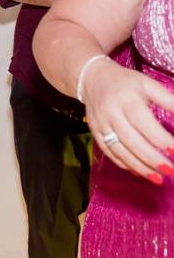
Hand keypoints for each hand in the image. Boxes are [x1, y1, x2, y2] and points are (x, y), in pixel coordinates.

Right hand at [82, 58, 173, 183]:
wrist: (92, 78)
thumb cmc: (126, 82)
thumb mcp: (148, 84)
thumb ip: (168, 100)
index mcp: (126, 99)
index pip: (143, 122)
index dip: (160, 139)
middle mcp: (110, 112)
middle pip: (131, 140)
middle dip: (151, 158)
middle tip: (170, 171)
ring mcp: (100, 123)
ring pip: (119, 149)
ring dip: (139, 166)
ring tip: (157, 178)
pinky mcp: (94, 131)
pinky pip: (108, 151)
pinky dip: (124, 164)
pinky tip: (138, 172)